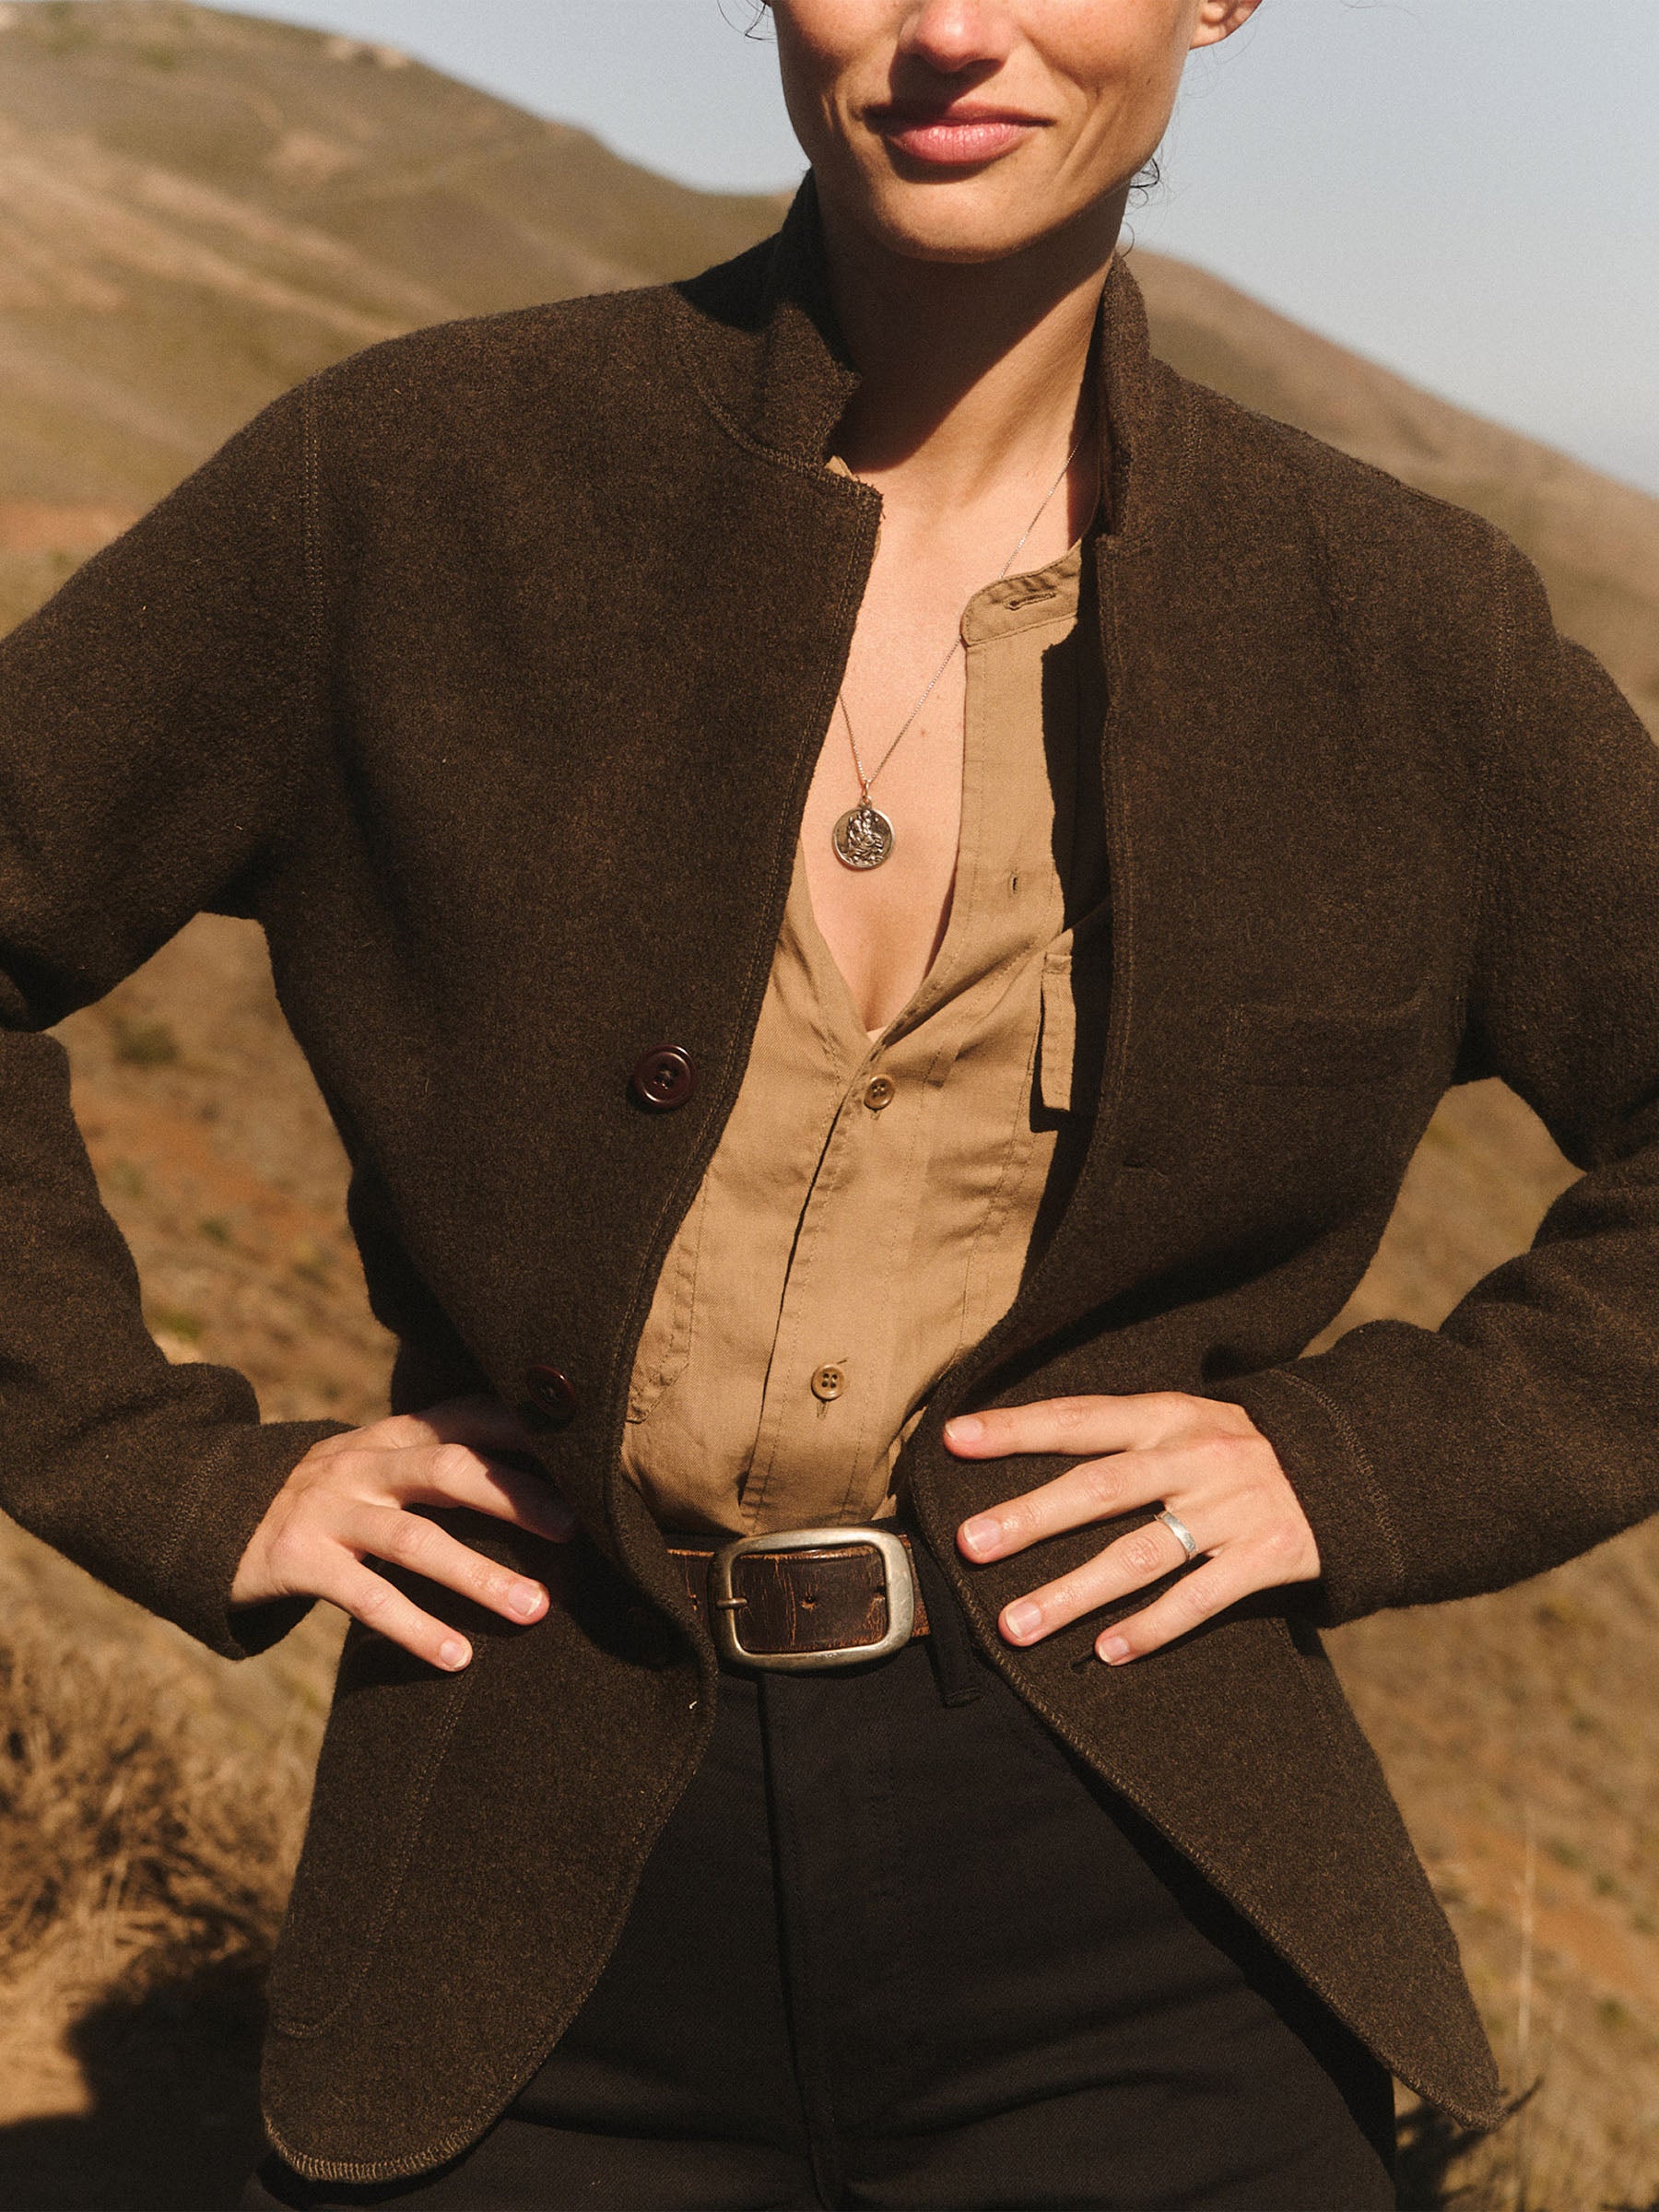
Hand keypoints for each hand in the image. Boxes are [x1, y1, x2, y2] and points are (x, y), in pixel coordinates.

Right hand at [231, 1395, 576, 1671]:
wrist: (212, 1516)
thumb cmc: (329, 1500)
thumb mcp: (378, 1467)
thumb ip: (439, 1465)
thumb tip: (543, 1488)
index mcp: (391, 1435)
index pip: (467, 1416)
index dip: (524, 1429)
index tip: (584, 1449)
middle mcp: (363, 1462)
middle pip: (450, 1467)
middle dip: (516, 1497)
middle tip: (576, 1529)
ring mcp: (328, 1507)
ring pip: (414, 1538)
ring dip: (479, 1576)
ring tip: (534, 1610)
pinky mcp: (297, 1558)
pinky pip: (366, 1597)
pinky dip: (415, 1628)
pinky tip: (456, 1658)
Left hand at [946, 1392, 1319, 1663]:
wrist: (1356, 1467)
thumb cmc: (1241, 1448)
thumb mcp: (1187, 1421)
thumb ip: (1120, 1436)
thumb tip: (1018, 1447)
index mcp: (1169, 1415)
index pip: (1080, 1418)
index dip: (1017, 1427)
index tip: (955, 1439)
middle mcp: (1198, 1456)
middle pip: (1102, 1488)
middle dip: (1031, 1517)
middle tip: (969, 1545)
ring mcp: (1235, 1508)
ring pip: (1142, 1554)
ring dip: (1074, 1593)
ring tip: (1016, 1626)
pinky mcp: (1271, 1556)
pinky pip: (1202, 1599)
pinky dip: (1154, 1627)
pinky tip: (1108, 1652)